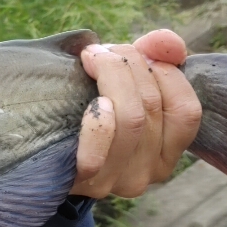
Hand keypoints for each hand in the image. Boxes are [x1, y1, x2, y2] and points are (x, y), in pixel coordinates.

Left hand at [70, 29, 201, 198]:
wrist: (41, 142)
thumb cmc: (90, 103)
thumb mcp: (126, 77)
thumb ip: (155, 54)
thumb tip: (168, 42)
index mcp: (167, 151)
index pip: (186, 110)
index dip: (163, 70)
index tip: (135, 51)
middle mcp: (148, 173)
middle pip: (151, 107)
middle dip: (127, 64)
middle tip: (101, 52)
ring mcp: (116, 181)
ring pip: (131, 120)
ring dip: (112, 77)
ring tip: (91, 60)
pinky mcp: (83, 183)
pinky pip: (96, 155)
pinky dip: (98, 123)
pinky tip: (92, 103)